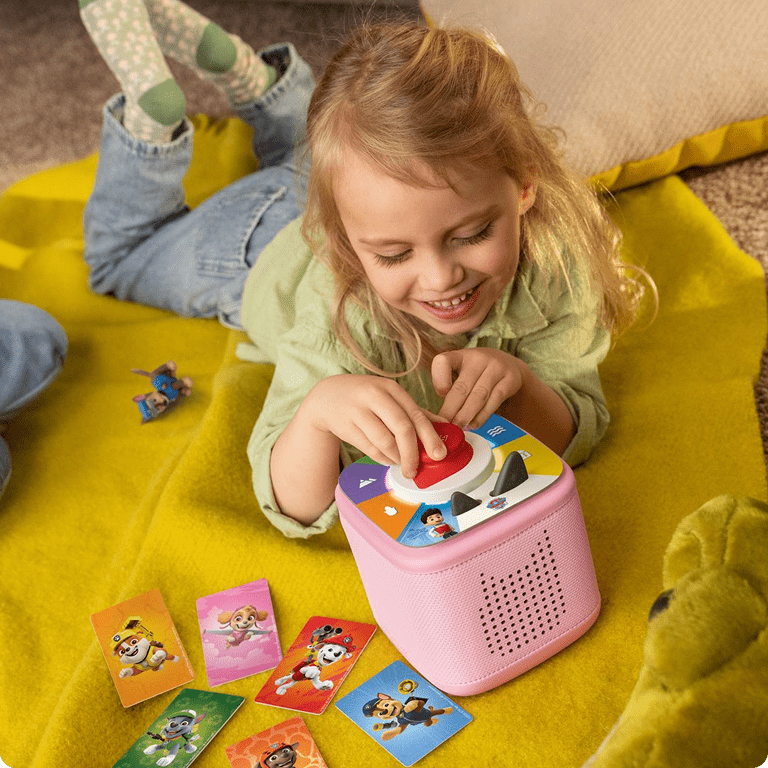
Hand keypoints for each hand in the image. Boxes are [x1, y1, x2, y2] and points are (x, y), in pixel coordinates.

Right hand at [307, 375, 446, 478]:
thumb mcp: (390, 396)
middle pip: (402, 428)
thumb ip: (415, 411)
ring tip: (402, 464)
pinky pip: (369, 448)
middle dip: (413, 453)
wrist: (327, 396)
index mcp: (391, 388)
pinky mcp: (345, 426)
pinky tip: (388, 460)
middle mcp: (375, 396)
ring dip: (396, 458)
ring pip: (384, 441)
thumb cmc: (365, 397)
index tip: (439, 455)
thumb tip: (444, 425)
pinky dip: (382, 458)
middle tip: (416, 469)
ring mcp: (358, 411)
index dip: (430, 437)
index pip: (415, 414)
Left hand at [432, 348, 524, 428]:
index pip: (443, 362)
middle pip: (461, 387)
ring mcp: (496, 367)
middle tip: (445, 425)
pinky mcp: (511, 379)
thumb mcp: (461, 371)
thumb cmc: (477, 373)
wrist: (509, 364)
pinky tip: (473, 425)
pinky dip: (482, 416)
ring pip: (478, 396)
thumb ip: (450, 387)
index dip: (439, 380)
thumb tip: (440, 416)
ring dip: (466, 415)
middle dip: (451, 409)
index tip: (440, 396)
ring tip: (458, 428)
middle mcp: (478, 358)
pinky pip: (495, 400)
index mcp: (460, 355)